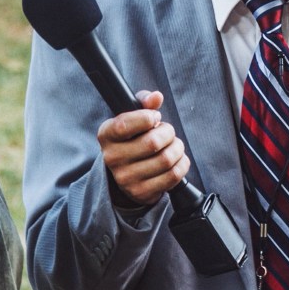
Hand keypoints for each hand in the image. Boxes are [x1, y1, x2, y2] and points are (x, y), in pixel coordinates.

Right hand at [97, 90, 189, 207]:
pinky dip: (182, 164)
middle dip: (168, 133)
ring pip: (166, 159)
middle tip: (167, 132)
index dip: (147, 118)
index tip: (155, 118)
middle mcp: (112, 158)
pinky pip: (173, 176)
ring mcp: (126, 178)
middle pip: (152, 143)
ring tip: (173, 146)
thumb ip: (144, 103)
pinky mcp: (141, 192)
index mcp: (106, 135)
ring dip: (177, 148)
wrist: (127, 172)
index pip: (124, 125)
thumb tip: (156, 96)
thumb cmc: (133, 138)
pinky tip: (177, 159)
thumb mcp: (133, 118)